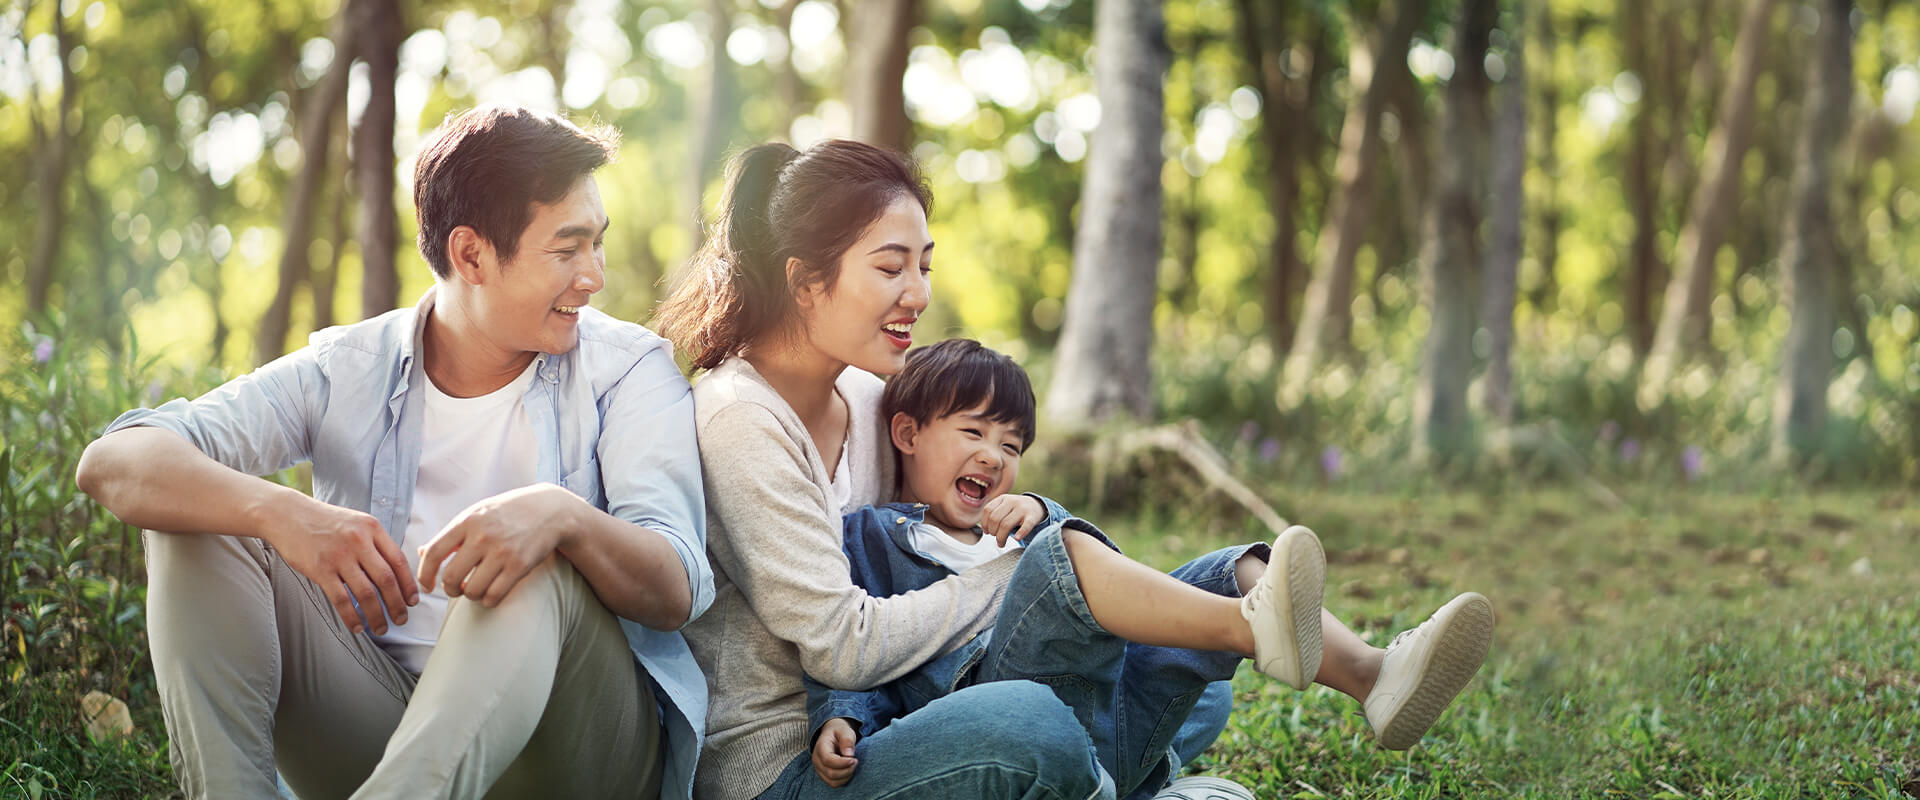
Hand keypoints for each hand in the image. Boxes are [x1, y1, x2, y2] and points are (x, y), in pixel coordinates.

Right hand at [263, 494, 417, 634]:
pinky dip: (351, 616)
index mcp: (372, 528)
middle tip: (401, 619)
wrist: (288, 515)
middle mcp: (358, 541)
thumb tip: (395, 572)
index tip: (412, 600)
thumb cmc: (325, 521)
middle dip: (397, 604)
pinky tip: (357, 626)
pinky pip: (341, 599)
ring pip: (366, 593)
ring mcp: (339, 556)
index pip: (398, 561)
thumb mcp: (357, 522)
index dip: (408, 584)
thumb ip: (375, 543)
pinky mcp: (320, 569)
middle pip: (386, 580)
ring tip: (381, 627)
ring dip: (376, 615)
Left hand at [417, 483, 578, 607]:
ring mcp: (502, 552)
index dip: (424, 575)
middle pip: (451, 577)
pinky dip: (488, 600)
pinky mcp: (519, 566)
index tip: (427, 585)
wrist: (550, 510)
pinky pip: (494, 595)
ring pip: (472, 590)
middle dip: (449, 589)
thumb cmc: (508, 512)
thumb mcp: (477, 514)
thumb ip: (450, 534)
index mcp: (467, 521)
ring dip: (470, 595)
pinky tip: (491, 592)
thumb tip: (420, 553)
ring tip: (476, 588)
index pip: (433, 553)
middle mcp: (482, 537)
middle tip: (456, 588)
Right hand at [812, 718, 858, 786]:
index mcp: (820, 747)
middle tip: (856, 761)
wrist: (833, 735)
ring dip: (846, 776)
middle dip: (847, 770)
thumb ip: (847, 740)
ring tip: (853, 765)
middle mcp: (817, 760)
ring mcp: (819, 769)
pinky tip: (849, 770)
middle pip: (830, 773)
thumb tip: (849, 754)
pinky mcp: (824, 775)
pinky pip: (833, 783)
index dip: (842, 763)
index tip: (854, 759)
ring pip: (832, 781)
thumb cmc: (839, 732)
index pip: (828, 760)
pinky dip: (844, 780)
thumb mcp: (845, 730)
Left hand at [983, 494, 1045, 546]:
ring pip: (1006, 524)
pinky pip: (1025, 526)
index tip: (987, 532)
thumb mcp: (1005, 506)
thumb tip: (985, 530)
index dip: (984, 523)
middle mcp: (1012, 501)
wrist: (1036, 505)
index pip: (988, 510)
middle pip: (995, 519)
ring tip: (1001, 543)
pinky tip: (1017, 538)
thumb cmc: (1016, 510)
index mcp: (1003, 498)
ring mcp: (1022, 508)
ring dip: (1001, 537)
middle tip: (996, 538)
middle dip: (992, 532)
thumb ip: (994, 514)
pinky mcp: (1032, 517)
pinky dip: (1020, 533)